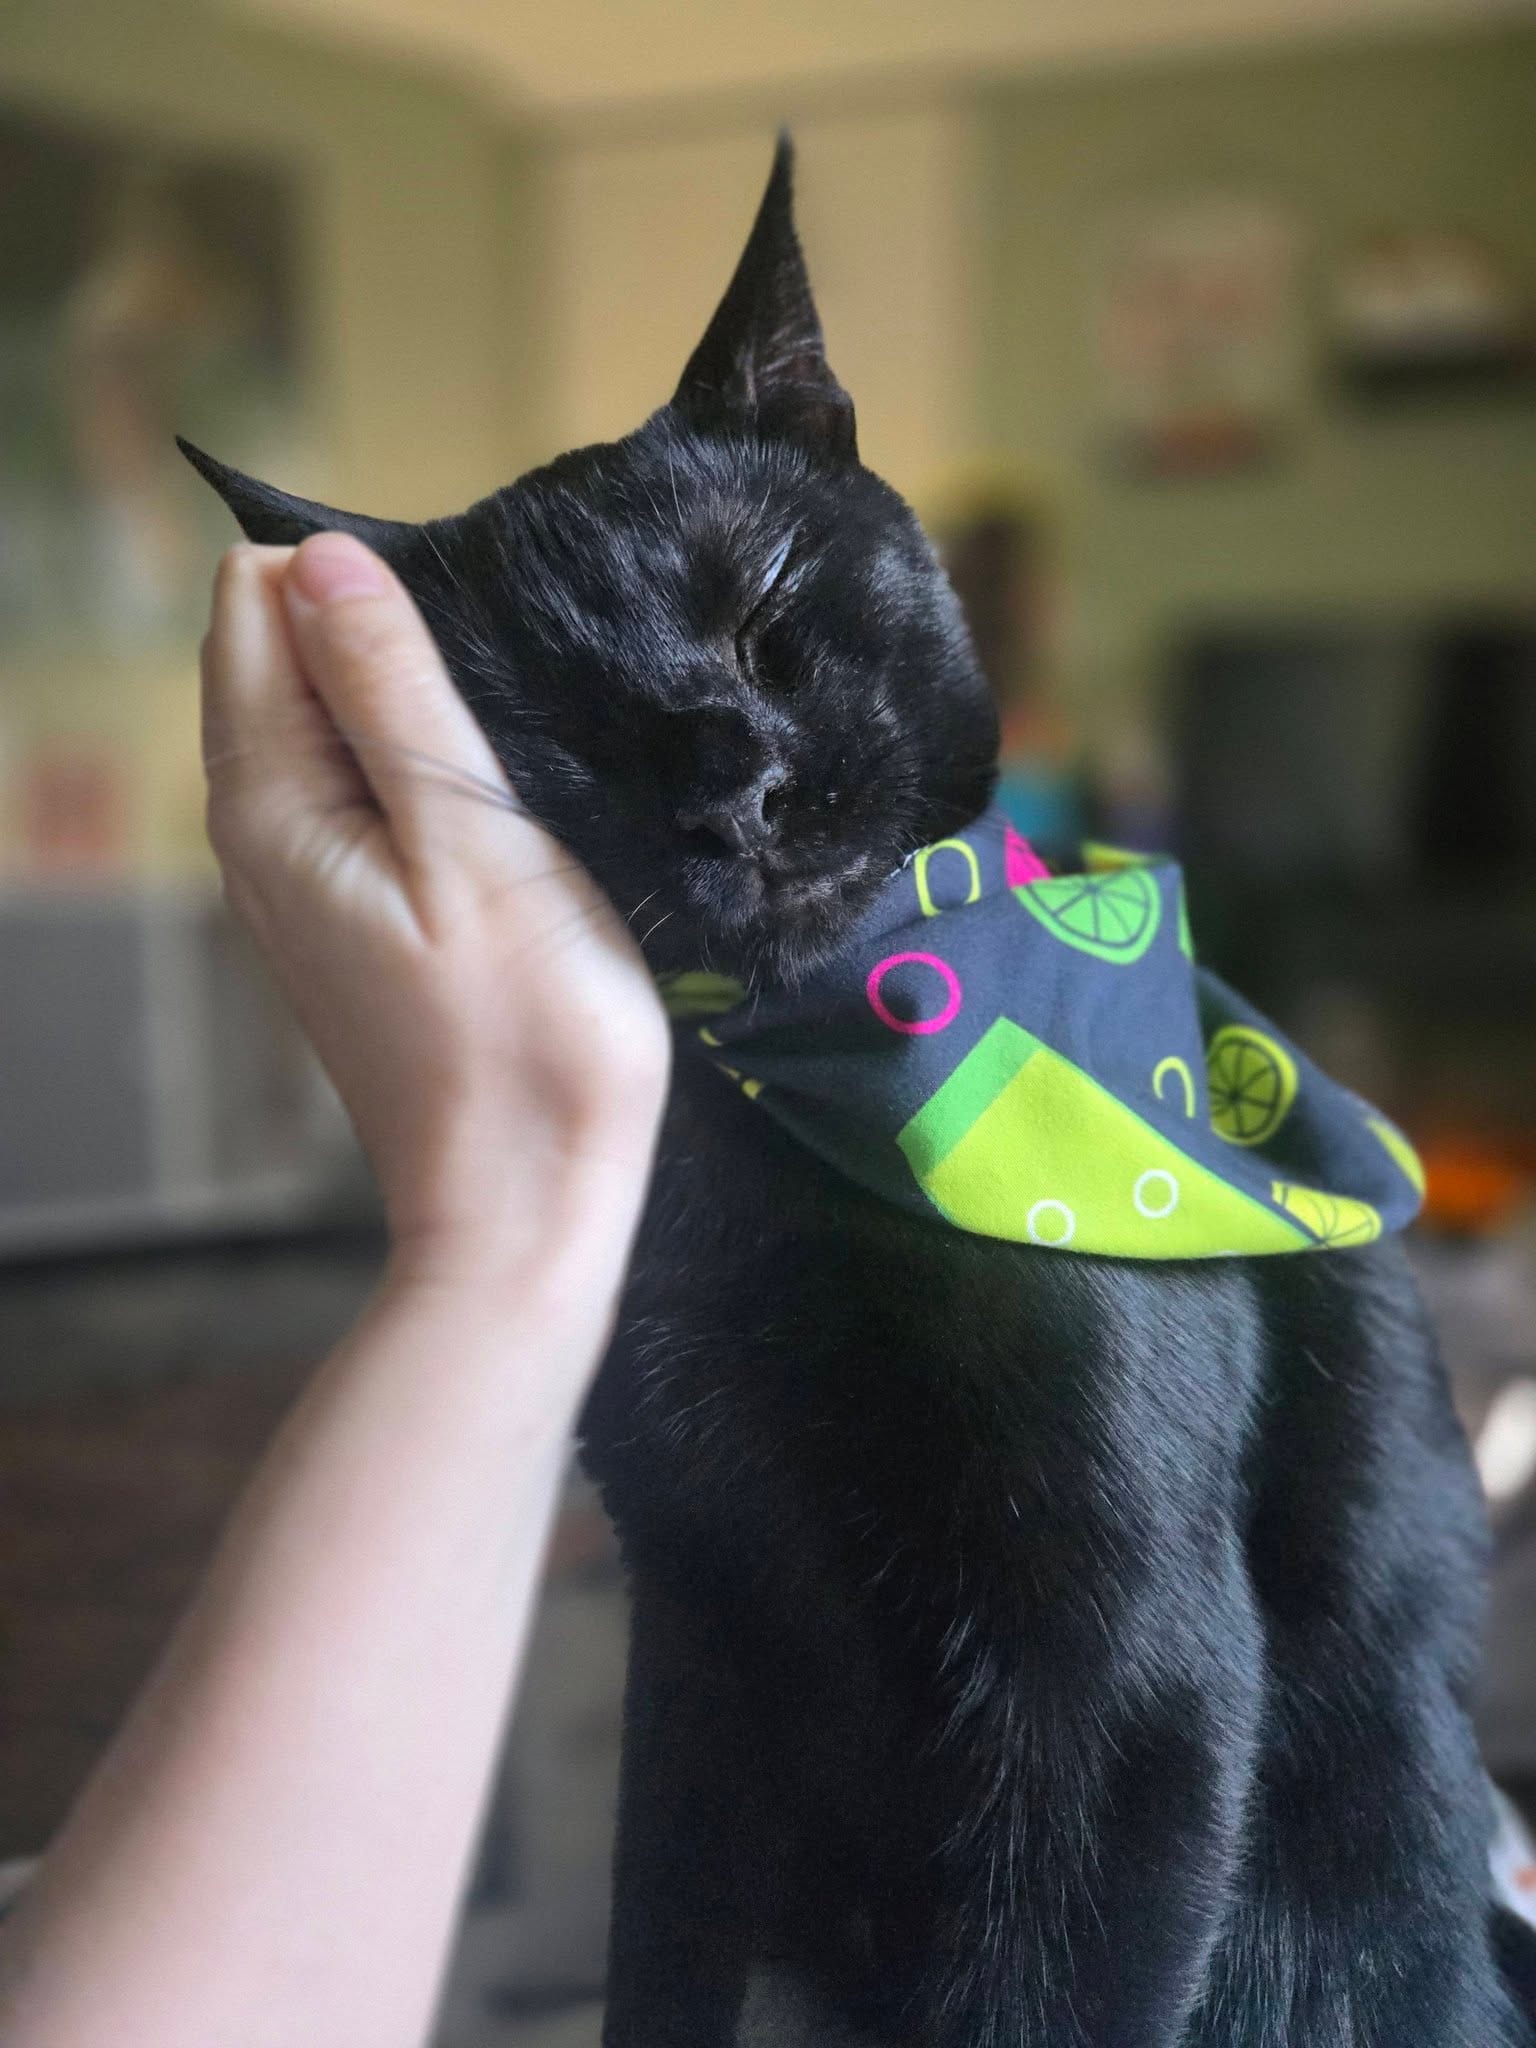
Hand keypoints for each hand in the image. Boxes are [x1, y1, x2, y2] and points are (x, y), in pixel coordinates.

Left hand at [200, 533, 669, 1281]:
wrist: (529, 1203)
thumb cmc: (526, 1038)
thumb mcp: (473, 843)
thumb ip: (393, 696)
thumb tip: (319, 559)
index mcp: (270, 802)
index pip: (254, 605)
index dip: (356, 585)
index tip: (463, 642)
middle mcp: (255, 835)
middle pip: (276, 657)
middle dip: (375, 632)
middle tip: (497, 696)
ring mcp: (296, 883)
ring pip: (319, 722)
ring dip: (402, 702)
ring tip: (508, 750)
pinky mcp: (346, 920)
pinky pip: (351, 790)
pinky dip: (409, 767)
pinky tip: (490, 808)